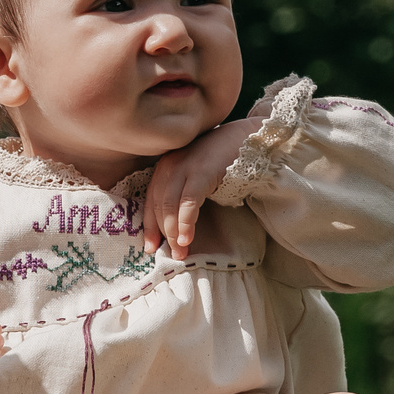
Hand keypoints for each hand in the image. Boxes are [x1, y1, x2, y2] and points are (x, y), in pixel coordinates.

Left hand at [143, 117, 259, 258]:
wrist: (243, 138)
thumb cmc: (219, 160)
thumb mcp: (194, 176)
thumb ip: (181, 193)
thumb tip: (173, 227)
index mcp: (164, 168)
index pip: (150, 201)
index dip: (149, 226)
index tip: (150, 248)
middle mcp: (169, 166)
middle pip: (158, 205)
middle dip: (164, 234)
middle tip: (173, 255)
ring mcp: (184, 167)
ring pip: (169, 205)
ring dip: (174, 232)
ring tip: (180, 252)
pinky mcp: (201, 171)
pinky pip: (188, 200)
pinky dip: (185, 221)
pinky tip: (187, 237)